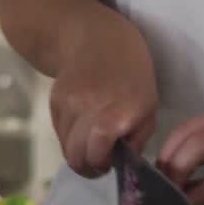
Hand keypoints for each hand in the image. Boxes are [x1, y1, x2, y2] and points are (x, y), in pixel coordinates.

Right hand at [49, 23, 157, 178]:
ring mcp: (69, 103)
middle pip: (76, 155)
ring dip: (77, 151)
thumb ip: (137, 139)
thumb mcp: (148, 106)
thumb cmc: (132, 74)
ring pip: (65, 146)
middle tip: (98, 161)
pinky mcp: (54, 100)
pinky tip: (83, 125)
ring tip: (91, 142)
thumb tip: (122, 164)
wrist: (98, 39)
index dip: (100, 165)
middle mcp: (90, 108)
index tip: (107, 165)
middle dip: (86, 165)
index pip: (96, 152)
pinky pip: (59, 131)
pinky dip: (69, 136)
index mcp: (119, 111)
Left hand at [157, 107, 203, 204]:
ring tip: (172, 195)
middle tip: (158, 190)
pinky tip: (194, 203)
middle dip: (167, 163)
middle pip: (187, 134)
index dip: (165, 153)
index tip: (154, 179)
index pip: (185, 129)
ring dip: (180, 170)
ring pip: (201, 144)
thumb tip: (177, 196)